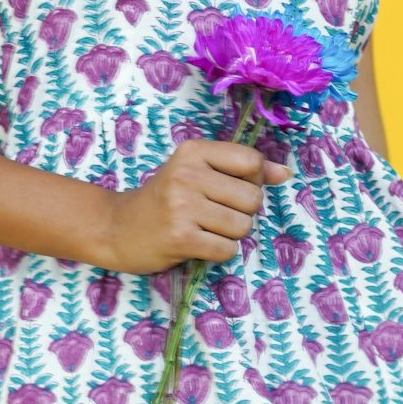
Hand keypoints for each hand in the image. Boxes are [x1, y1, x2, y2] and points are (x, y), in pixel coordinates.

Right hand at [87, 137, 293, 274]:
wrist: (117, 228)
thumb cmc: (164, 199)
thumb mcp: (198, 173)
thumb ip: (242, 170)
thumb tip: (285, 173)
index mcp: (193, 151)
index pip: (251, 162)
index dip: (253, 181)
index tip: (231, 189)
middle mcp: (187, 174)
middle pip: (252, 198)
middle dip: (242, 213)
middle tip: (214, 214)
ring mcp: (182, 206)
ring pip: (243, 226)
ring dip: (230, 235)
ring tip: (205, 229)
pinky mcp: (180, 237)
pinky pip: (227, 249)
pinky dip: (220, 252)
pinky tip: (199, 245)